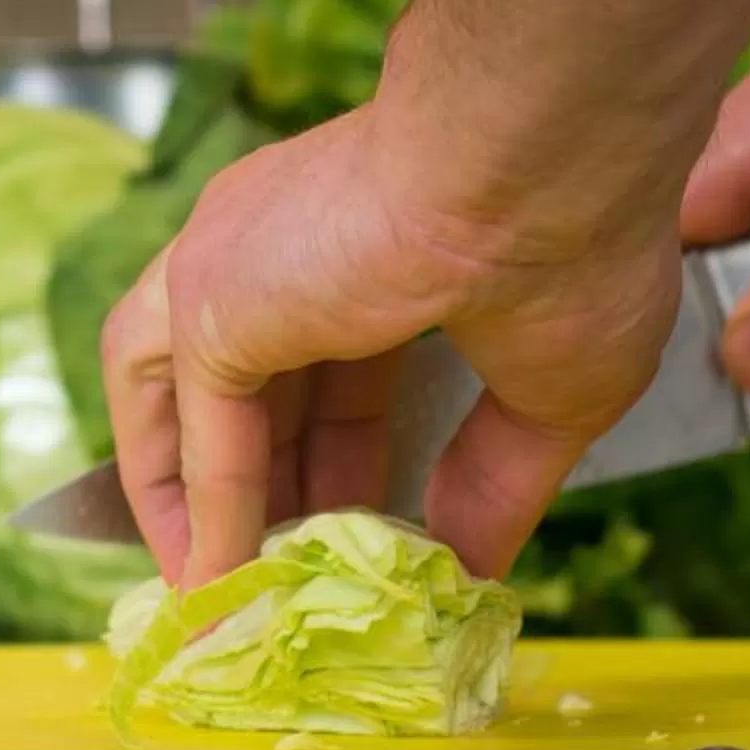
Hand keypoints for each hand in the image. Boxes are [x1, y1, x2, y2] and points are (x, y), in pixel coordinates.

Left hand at [99, 102, 685, 584]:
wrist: (548, 158)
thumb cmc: (576, 243)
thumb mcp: (548, 392)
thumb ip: (494, 482)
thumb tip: (468, 570)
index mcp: (362, 243)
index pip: (318, 366)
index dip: (324, 457)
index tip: (342, 532)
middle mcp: (279, 241)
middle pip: (236, 384)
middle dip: (258, 489)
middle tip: (278, 580)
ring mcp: (236, 261)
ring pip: (173, 390)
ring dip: (193, 496)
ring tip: (218, 592)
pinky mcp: (215, 296)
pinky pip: (200, 426)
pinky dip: (211, 506)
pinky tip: (228, 578)